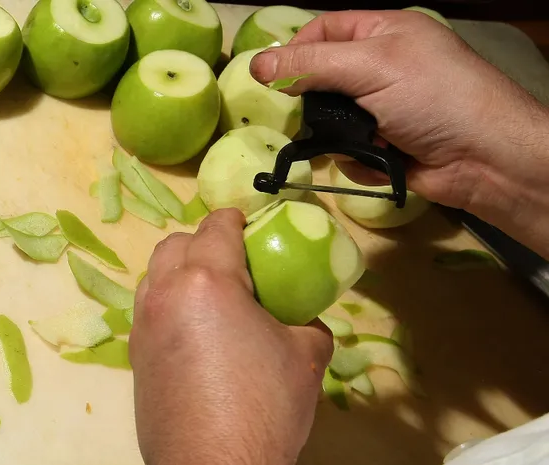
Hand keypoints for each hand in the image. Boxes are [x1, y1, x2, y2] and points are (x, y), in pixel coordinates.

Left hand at [129, 209, 331, 464]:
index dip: (237, 219)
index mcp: (206, 281)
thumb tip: (300, 319)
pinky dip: (169, 312)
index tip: (251, 226)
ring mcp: (142, 330)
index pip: (216, 226)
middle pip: (174, 246)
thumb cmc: (266, 409)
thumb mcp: (307, 355)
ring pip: (153, 280)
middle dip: (201, 243)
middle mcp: (163, 297)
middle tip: (234, 263)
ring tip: (212, 300)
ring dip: (178, 276)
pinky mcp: (134, 362)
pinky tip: (197, 340)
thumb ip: (305, 321)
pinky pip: (148, 317)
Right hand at [251, 10, 548, 254]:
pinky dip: (355, 159)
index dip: (296, 50)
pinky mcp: (384, 146)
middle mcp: (383, 66)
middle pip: (321, 77)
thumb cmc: (434, 97)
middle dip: (316, 101)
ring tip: (356, 141)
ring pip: (330, 118)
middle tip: (308, 117)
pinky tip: (376, 160)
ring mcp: (384, 108)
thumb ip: (310, 66)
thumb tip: (255, 65)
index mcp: (385, 32)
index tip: (273, 79)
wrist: (485, 157)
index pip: (324, 29)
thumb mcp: (370, 67)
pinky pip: (347, 150)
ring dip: (337, 134)